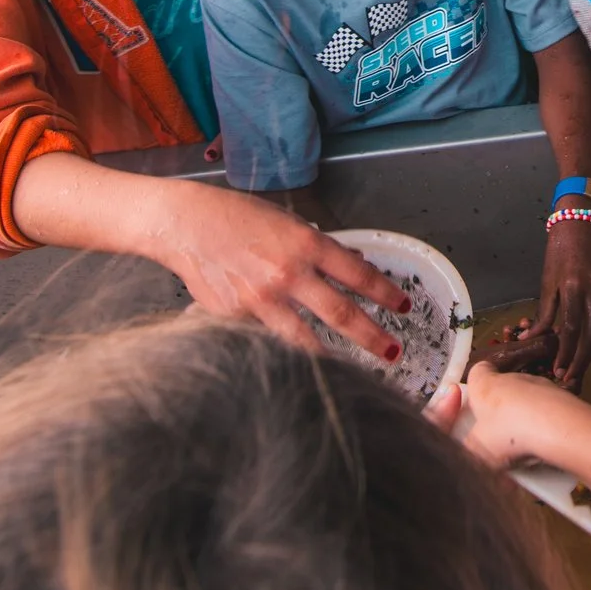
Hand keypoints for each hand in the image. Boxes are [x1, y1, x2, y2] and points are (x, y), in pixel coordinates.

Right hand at [160, 185, 409, 359]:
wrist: (187, 224)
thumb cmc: (236, 218)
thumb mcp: (287, 223)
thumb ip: (317, 249)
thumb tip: (352, 270)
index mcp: (305, 244)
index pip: (358, 275)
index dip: (386, 294)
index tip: (403, 306)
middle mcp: (288, 274)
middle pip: (341, 314)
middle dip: (372, 336)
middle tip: (392, 352)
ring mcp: (262, 300)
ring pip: (306, 340)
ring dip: (334, 358)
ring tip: (353, 371)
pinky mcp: (237, 318)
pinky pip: (267, 340)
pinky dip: (283, 351)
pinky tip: (296, 363)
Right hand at [426, 359, 586, 468]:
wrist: (557, 428)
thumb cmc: (509, 433)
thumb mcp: (476, 448)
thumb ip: (468, 448)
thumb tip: (466, 452)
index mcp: (485, 384)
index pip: (477, 371)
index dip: (475, 384)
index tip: (474, 399)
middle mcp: (513, 378)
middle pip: (502, 388)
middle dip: (499, 409)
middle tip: (498, 435)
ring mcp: (539, 385)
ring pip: (526, 398)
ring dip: (524, 416)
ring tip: (523, 445)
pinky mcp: (561, 396)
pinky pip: (547, 408)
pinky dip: (544, 423)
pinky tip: (543, 444)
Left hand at [527, 209, 590, 384]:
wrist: (587, 218)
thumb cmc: (562, 246)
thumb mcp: (548, 277)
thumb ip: (545, 310)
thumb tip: (532, 336)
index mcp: (573, 288)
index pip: (570, 331)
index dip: (565, 354)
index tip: (558, 369)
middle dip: (581, 360)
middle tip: (571, 375)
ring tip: (583, 362)